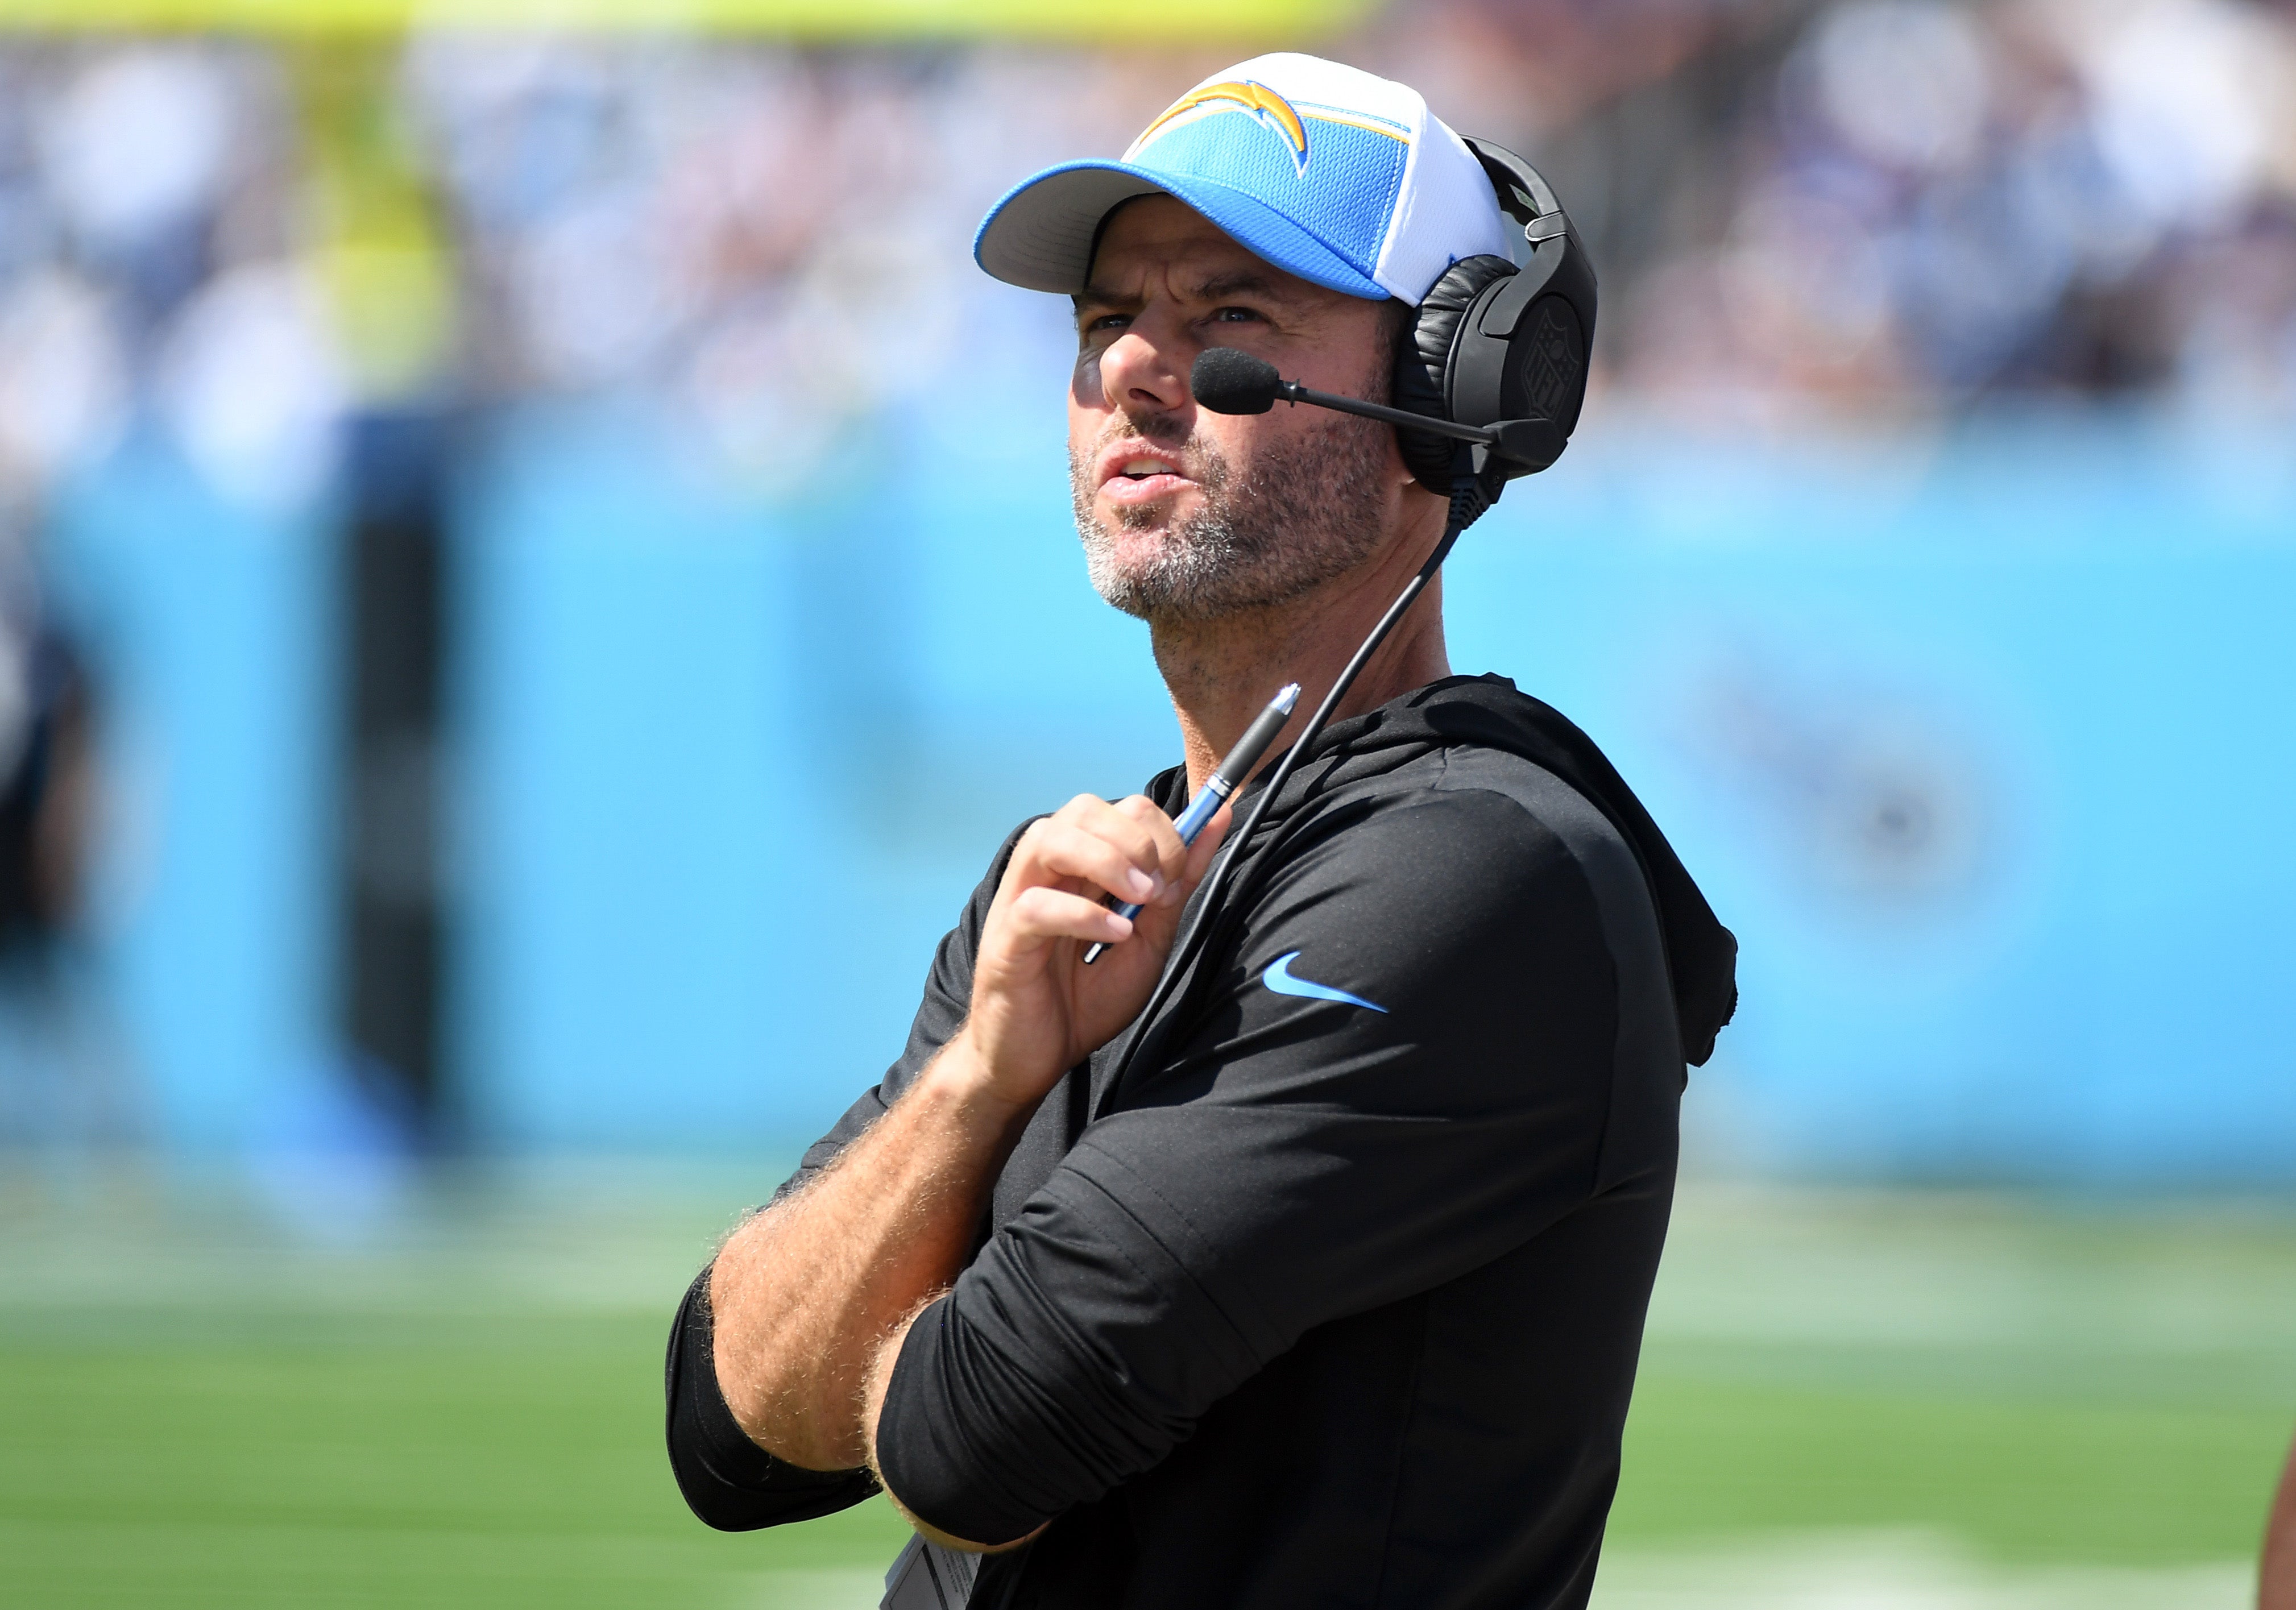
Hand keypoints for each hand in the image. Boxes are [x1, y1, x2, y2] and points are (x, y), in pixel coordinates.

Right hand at [956, 793, 1228, 1110]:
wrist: (1037, 1062)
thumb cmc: (1085, 1001)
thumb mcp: (1149, 940)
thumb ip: (1178, 882)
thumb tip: (1217, 817)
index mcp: (1081, 867)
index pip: (1121, 809)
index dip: (1163, 833)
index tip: (1178, 882)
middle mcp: (1046, 873)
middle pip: (1084, 808)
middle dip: (1138, 838)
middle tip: (1161, 890)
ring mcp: (1019, 901)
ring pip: (1049, 839)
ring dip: (1108, 859)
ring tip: (1143, 899)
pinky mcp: (1005, 941)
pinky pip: (1036, 906)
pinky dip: (1084, 913)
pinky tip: (1116, 935)